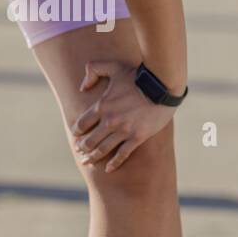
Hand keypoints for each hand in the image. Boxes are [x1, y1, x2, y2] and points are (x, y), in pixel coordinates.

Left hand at [70, 59, 175, 173]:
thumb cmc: (137, 75)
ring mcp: (124, 131)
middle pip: (90, 140)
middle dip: (82, 147)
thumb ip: (93, 71)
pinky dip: (114, 163)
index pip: (82, 123)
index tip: (76, 135)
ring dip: (93, 157)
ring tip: (87, 162)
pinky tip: (108, 169)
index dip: (77, 131)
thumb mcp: (113, 67)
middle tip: (79, 151)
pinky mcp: (137, 137)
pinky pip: (122, 154)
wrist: (161, 86)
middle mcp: (110, 121)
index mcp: (102, 106)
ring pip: (103, 149)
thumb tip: (82, 87)